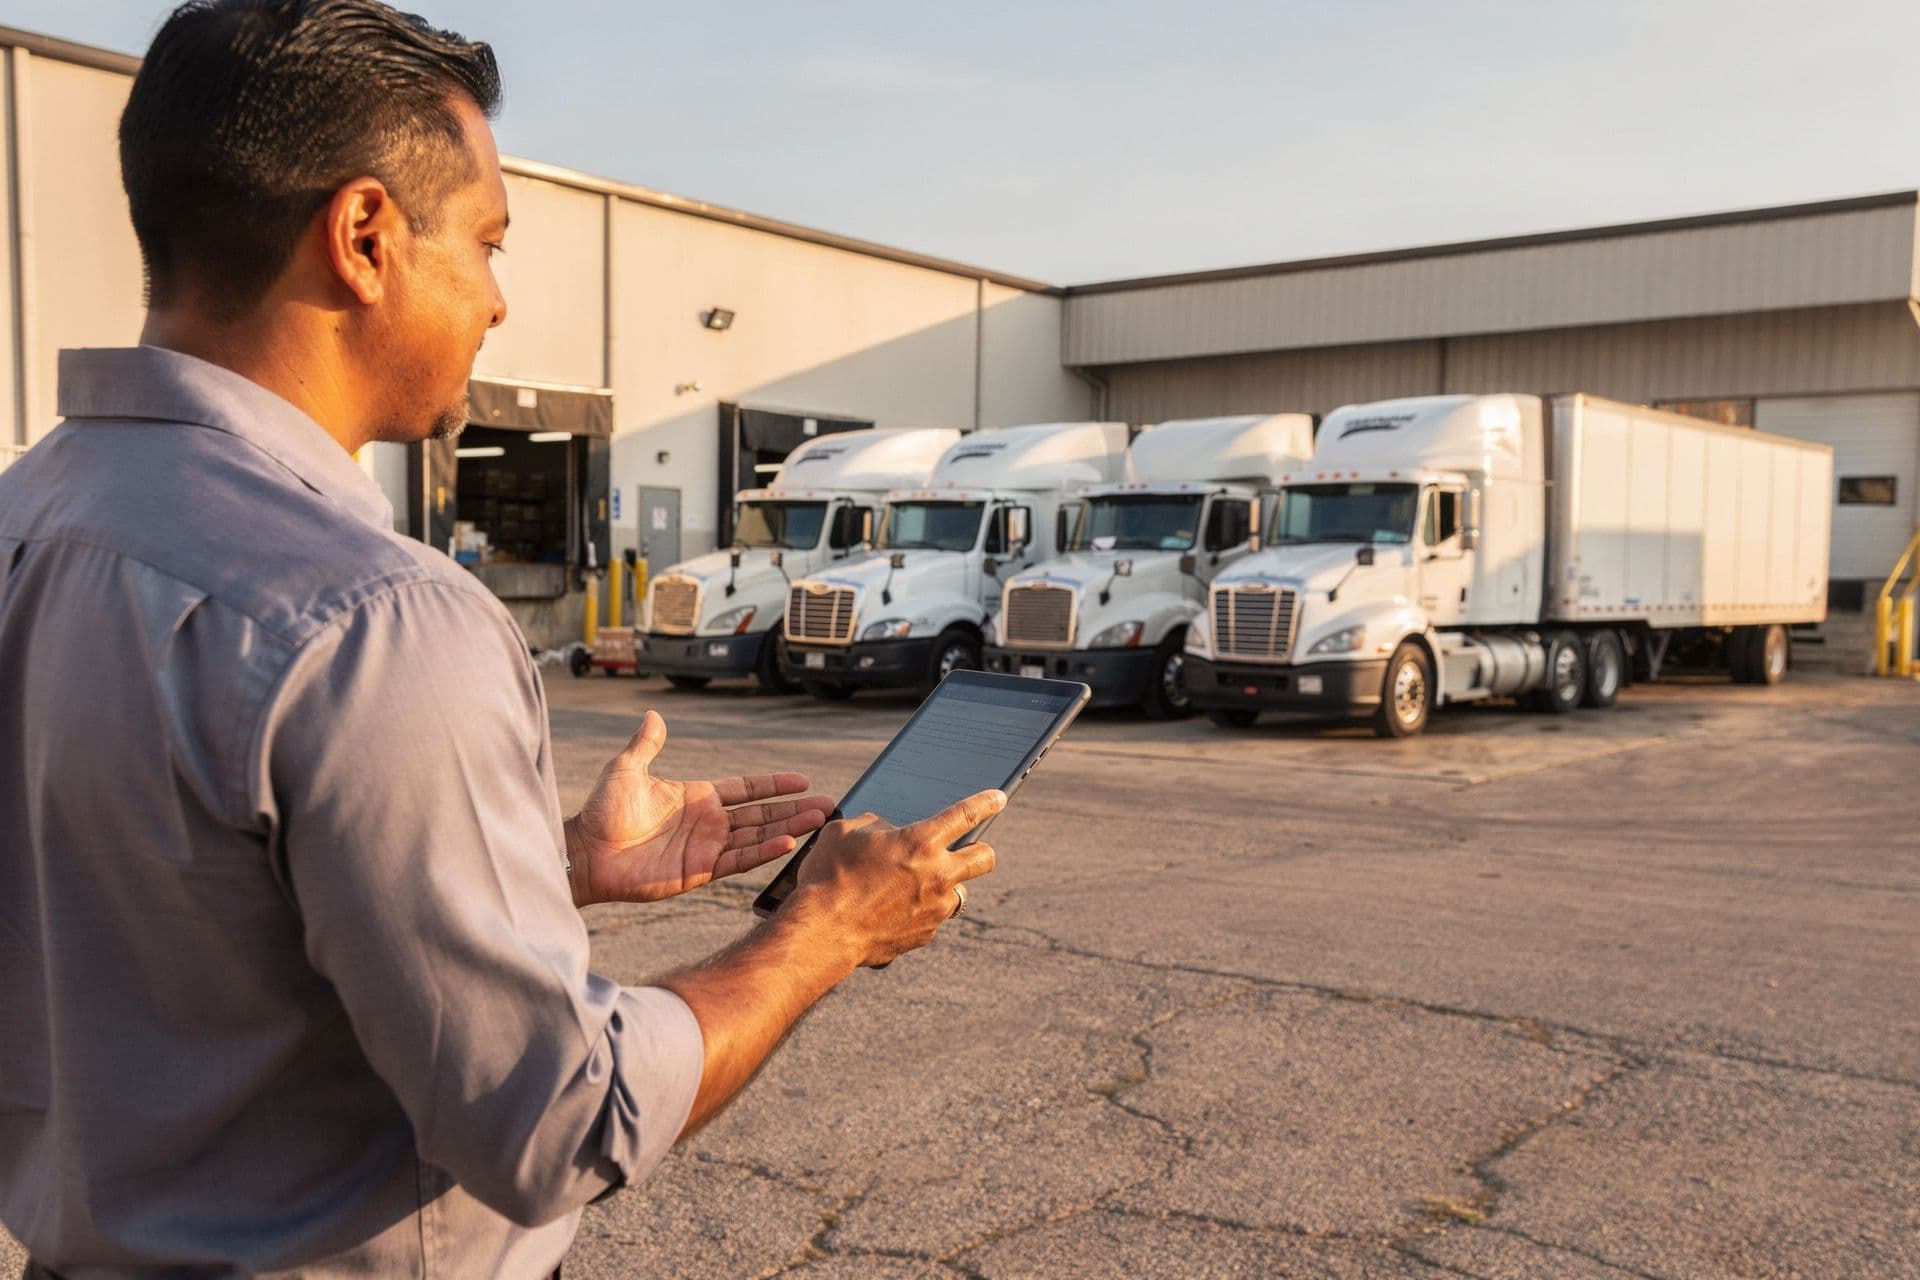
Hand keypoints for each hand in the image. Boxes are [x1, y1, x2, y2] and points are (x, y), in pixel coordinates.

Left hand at [567, 711, 833, 906]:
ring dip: (789, 828)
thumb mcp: (627, 769)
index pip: (746, 789)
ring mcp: (707, 848)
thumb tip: (653, 714)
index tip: (802, 780)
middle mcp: (708, 822)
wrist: (587, 853)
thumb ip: (646, 745)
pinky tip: (787, 842)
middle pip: (761, 813)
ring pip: (758, 835)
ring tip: (819, 820)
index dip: (773, 785)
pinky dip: (764, 851)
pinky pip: (739, 860)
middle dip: (794, 808)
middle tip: (827, 803)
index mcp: (698, 797)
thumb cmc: (603, 812)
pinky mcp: (700, 871)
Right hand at [791, 789, 1004, 967]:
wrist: (822, 932)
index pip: (965, 815)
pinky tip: (893, 911)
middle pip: (985, 858)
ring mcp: (935, 909)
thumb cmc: (828, 876)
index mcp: (920, 842)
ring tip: (919, 884)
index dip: (986, 803)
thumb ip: (875, 826)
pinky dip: (920, 912)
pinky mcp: (925, 935)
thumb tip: (888, 832)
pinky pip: (932, 919)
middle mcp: (938, 875)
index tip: (999, 798)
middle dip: (982, 850)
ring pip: (959, 894)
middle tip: (969, 849)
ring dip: (946, 886)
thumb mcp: (845, 833)